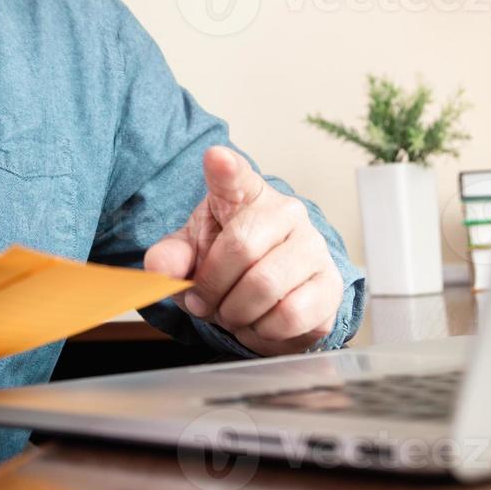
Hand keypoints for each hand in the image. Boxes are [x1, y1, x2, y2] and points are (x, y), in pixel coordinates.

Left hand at [144, 145, 343, 355]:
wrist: (271, 290)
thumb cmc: (227, 260)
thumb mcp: (192, 253)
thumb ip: (171, 257)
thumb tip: (160, 268)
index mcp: (244, 194)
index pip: (235, 176)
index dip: (225, 168)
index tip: (215, 158)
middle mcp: (286, 212)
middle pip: (242, 249)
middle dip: (212, 288)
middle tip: (205, 302)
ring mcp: (313, 247)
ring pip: (266, 287)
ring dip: (237, 313)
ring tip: (233, 313)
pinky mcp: (330, 286)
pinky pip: (290, 316)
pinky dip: (263, 331)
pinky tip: (259, 323)